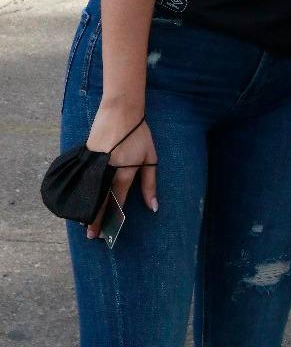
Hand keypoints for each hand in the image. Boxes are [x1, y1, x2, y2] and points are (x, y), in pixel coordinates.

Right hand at [85, 103, 157, 238]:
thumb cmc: (139, 133)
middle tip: (93, 235)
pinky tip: (81, 200)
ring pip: (89, 191)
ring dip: (87, 207)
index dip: (113, 217)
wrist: (121, 110)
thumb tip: (154, 207)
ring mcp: (94, 163)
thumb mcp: (150, 157)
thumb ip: (150, 183)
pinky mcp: (86, 156)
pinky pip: (83, 179)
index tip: (108, 233)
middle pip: (100, 199)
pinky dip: (83, 191)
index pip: (117, 200)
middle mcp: (107, 170)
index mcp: (124, 171)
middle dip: (96, 219)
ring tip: (84, 223)